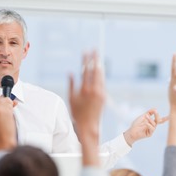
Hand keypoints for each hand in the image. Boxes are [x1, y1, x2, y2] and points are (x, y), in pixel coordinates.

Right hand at [69, 51, 104, 165]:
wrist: (89, 126)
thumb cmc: (77, 113)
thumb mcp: (71, 98)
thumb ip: (71, 84)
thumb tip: (70, 72)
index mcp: (85, 89)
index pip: (86, 70)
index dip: (86, 60)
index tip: (85, 51)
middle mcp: (94, 90)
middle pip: (96, 70)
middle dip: (95, 59)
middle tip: (95, 49)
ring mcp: (101, 93)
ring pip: (101, 76)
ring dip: (99, 66)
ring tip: (98, 57)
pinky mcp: (105, 96)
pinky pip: (102, 83)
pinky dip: (100, 75)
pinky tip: (99, 71)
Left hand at [123, 109, 167, 145]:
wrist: (131, 131)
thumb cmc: (136, 124)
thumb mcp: (143, 116)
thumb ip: (149, 112)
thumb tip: (155, 109)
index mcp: (151, 121)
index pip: (159, 119)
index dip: (165, 118)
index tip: (171, 116)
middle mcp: (152, 125)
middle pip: (158, 120)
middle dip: (157, 116)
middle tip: (155, 111)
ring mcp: (151, 130)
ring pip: (155, 124)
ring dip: (150, 119)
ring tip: (146, 116)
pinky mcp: (149, 134)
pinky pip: (152, 128)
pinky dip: (149, 125)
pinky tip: (145, 123)